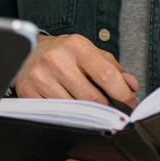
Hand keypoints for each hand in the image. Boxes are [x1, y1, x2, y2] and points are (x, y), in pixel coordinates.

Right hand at [13, 34, 137, 108]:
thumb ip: (112, 67)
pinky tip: (66, 107)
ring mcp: (41, 76)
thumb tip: (131, 85)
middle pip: (91, 97)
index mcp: (76, 46)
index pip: (107, 75)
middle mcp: (57, 59)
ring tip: (88, 109)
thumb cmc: (63, 53)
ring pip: (74, 108)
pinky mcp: (28, 91)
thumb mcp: (88, 52)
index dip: (123, 95)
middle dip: (106, 109)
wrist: (28, 51)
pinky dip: (65, 114)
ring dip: (86, 114)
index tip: (129, 105)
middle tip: (112, 113)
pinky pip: (55, 113)